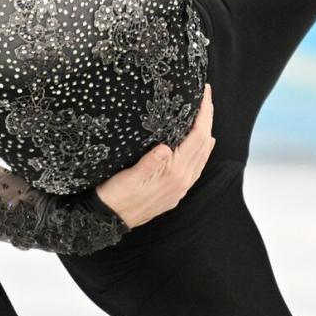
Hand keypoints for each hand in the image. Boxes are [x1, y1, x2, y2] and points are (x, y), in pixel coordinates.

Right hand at [94, 85, 214, 226]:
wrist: (107, 221)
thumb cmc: (114, 197)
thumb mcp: (127, 178)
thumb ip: (148, 163)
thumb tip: (165, 147)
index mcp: (173, 174)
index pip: (198, 138)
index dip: (203, 115)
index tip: (205, 94)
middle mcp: (182, 181)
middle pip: (204, 144)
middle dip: (207, 119)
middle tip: (206, 98)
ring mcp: (181, 187)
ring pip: (203, 156)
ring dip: (206, 134)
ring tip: (204, 115)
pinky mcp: (176, 192)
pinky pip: (197, 167)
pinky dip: (202, 151)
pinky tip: (200, 145)